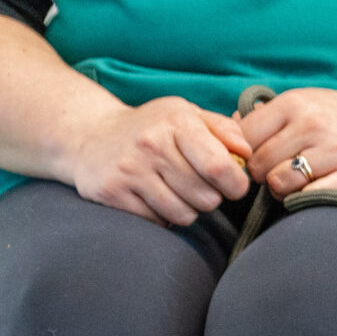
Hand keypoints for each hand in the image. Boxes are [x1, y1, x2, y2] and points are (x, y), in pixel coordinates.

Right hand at [66, 96, 250, 225]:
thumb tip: (247, 153)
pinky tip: (153, 197)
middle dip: (211, 198)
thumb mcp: (187, 115)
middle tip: (197, 186)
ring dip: (188, 210)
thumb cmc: (152, 128)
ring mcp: (129, 170)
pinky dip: (162, 216)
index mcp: (176, 122)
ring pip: (184, 215)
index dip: (236, 185)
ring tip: (175, 190)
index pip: (219, 168)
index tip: (233, 186)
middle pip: (206, 198)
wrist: (89, 134)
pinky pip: (158, 221)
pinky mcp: (112, 192)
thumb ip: (225, 130)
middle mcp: (151, 145)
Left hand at [239, 87, 336, 197]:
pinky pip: (312, 196)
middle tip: (277, 177)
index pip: (244, 136)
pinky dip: (306, 199)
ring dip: (283, 191)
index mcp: (295, 103)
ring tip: (295, 185)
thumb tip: (228, 127)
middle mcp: (313, 124)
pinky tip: (314, 192)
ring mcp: (335, 151)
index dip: (244, 154)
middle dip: (263, 176)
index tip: (256, 161)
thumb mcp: (307, 103)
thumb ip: (270, 115)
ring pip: (281, 183)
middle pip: (260, 164)